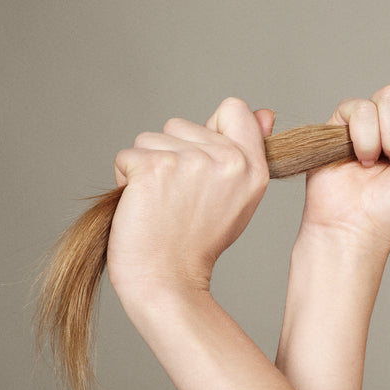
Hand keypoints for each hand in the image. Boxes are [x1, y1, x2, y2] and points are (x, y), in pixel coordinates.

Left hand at [107, 97, 275, 297]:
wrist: (167, 281)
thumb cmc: (196, 242)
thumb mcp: (238, 195)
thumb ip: (248, 150)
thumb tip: (264, 113)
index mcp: (253, 167)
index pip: (234, 109)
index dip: (210, 130)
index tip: (202, 165)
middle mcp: (228, 161)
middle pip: (181, 124)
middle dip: (170, 153)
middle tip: (177, 197)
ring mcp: (190, 162)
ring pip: (150, 137)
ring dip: (146, 166)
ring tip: (158, 202)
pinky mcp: (153, 167)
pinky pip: (126, 156)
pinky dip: (125, 178)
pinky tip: (140, 205)